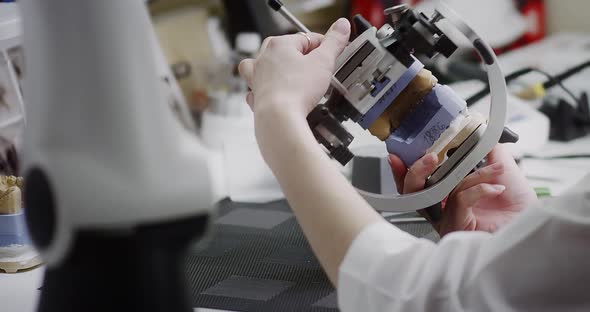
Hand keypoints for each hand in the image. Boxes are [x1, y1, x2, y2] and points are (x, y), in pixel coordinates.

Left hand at [238, 19, 350, 135]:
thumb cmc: (297, 90)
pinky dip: (265, 91)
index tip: (332, 55)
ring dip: (274, 68)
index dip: (324, 47)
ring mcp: (257, 78)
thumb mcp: (323, 62)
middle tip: (315, 68)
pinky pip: (257, 89)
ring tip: (289, 75)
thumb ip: (333, 43)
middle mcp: (264, 59)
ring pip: (261, 65)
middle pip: (284, 49)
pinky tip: (276, 95)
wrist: (279, 118)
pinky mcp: (256, 97)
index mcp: (279, 45)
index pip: (307, 39)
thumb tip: (341, 26)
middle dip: (301, 57)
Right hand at [389, 144, 537, 235]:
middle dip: (415, 172)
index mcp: (446, 194)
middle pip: (412, 192)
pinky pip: (460, 200)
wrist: (533, 224)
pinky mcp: (458, 226)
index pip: (417, 181)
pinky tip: (495, 186)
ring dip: (459, 174)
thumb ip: (487, 149)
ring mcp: (447, 220)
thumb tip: (481, 125)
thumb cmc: (517, 205)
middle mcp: (441, 209)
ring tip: (472, 164)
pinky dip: (478, 188)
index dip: (404, 168)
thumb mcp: (501, 167)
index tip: (398, 153)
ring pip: (436, 193)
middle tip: (428, 157)